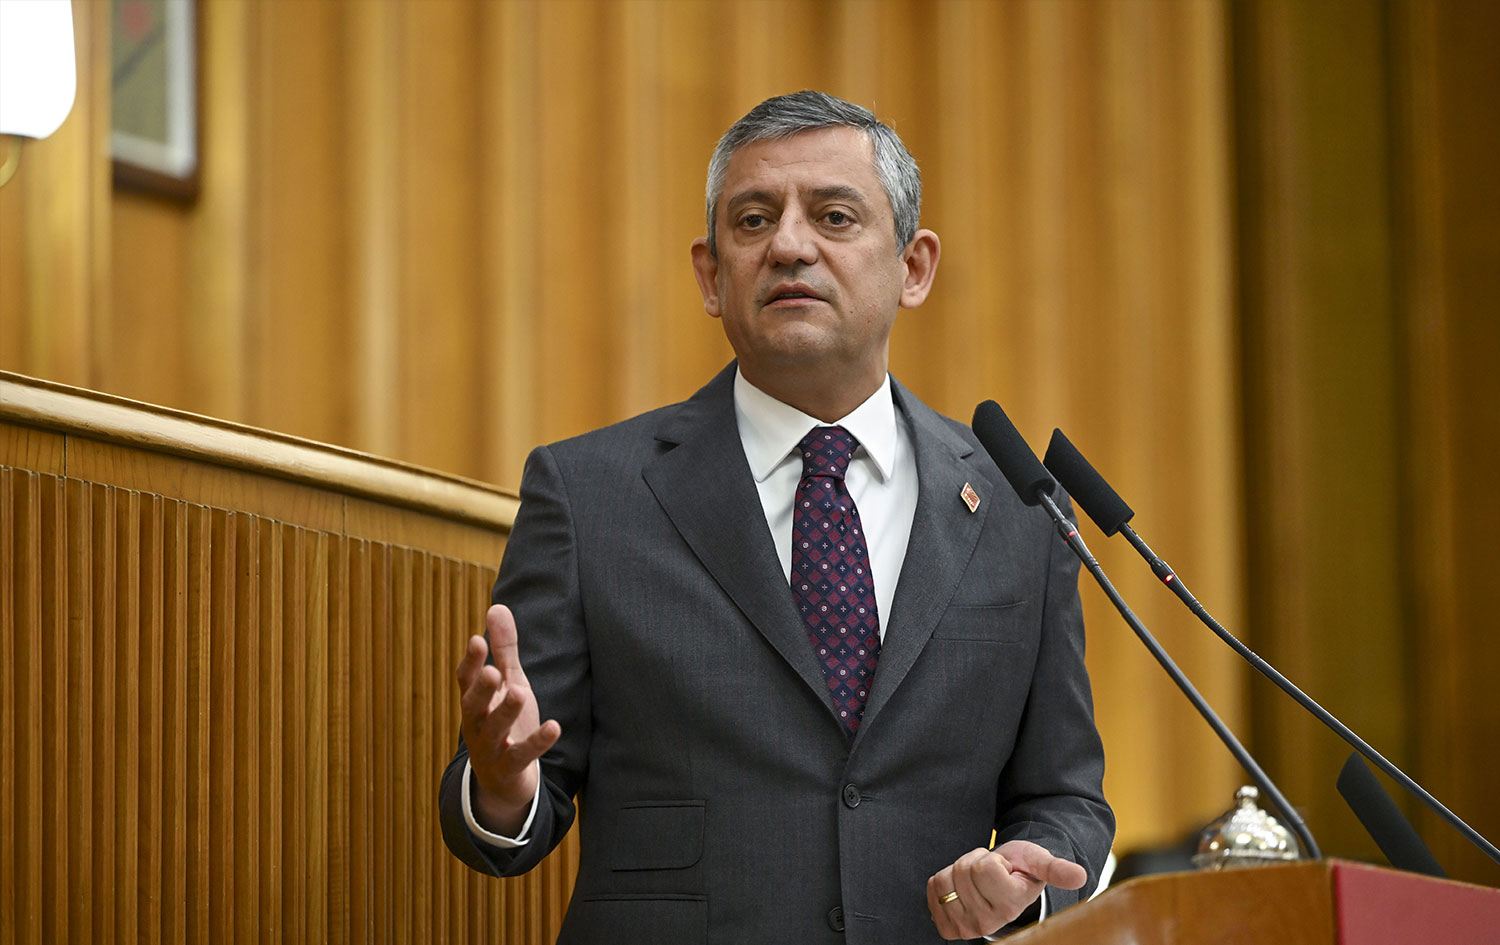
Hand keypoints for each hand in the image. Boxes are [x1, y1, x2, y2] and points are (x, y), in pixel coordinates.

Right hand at [454, 604, 561, 834]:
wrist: (504, 779)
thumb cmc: (505, 721)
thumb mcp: (508, 682)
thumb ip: (503, 649)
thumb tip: (497, 607)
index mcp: (475, 701)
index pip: (466, 680)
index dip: (470, 661)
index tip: (477, 639)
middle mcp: (477, 724)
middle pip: (473, 706)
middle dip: (481, 688)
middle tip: (491, 670)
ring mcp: (491, 748)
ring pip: (494, 730)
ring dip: (505, 712)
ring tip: (518, 691)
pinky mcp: (509, 768)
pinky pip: (521, 756)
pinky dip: (537, 742)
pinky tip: (554, 727)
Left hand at [926, 840, 1086, 940]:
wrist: (1003, 887)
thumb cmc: (1021, 870)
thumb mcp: (1039, 863)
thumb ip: (1056, 869)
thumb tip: (1080, 876)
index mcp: (1011, 906)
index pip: (983, 868)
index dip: (991, 859)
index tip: (1004, 868)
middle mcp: (988, 924)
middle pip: (962, 872)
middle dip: (974, 863)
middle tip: (989, 873)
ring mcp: (966, 927)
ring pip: (946, 881)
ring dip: (958, 872)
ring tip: (977, 880)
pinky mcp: (947, 926)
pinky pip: (934, 889)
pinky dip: (944, 881)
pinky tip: (962, 887)